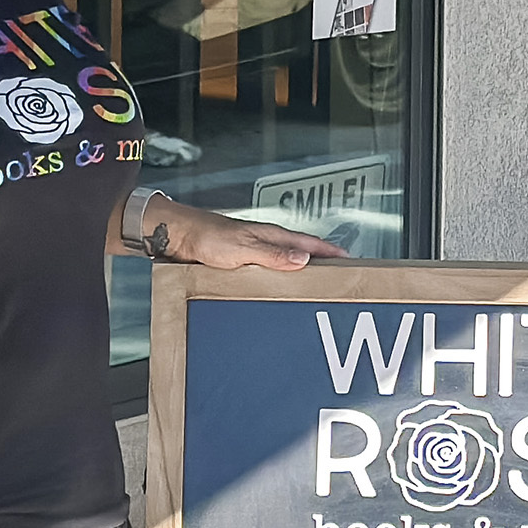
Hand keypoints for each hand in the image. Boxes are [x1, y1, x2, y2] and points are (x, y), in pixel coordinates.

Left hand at [163, 201, 345, 270]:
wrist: (177, 237)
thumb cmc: (205, 237)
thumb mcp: (242, 248)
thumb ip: (272, 255)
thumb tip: (303, 259)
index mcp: (270, 235)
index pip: (309, 244)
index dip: (330, 252)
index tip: (349, 260)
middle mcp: (265, 242)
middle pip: (300, 254)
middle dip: (320, 264)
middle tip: (337, 277)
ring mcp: (253, 252)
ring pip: (284, 263)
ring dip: (298, 273)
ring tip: (312, 288)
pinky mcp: (240, 262)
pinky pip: (267, 273)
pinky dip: (278, 280)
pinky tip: (276, 291)